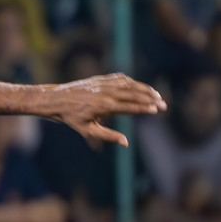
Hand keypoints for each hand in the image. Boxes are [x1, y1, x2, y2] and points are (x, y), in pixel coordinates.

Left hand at [46, 73, 165, 147]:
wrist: (57, 99)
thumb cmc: (71, 118)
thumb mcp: (88, 131)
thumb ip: (108, 136)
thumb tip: (126, 143)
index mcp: (104, 106)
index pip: (129, 107)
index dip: (144, 108)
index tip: (156, 110)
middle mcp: (106, 93)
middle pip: (134, 94)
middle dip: (150, 99)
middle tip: (163, 105)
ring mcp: (104, 84)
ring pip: (130, 84)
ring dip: (145, 89)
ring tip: (157, 96)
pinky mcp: (102, 78)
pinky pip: (121, 79)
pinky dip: (134, 82)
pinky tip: (142, 87)